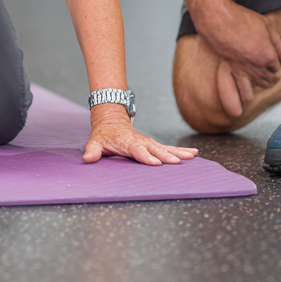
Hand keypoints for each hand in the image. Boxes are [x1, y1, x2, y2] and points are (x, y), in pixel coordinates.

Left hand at [82, 106, 197, 165]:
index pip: (137, 150)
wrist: (111, 118)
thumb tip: (87, 158)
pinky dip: (181, 150)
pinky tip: (193, 154)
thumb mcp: (95, 141)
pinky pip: (168, 148)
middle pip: (154, 149)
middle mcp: (140, 141)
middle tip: (177, 163)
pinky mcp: (153, 144)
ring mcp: (148, 142)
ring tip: (192, 156)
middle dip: (166, 156)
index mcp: (126, 142)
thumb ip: (92, 150)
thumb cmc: (104, 133)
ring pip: (164, 147)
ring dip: (178, 152)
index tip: (155, 163)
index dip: (145, 156)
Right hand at [197, 1, 280, 116]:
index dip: (277, 59)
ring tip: (262, 78)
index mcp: (269, 56)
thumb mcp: (268, 26)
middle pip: (271, 77)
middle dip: (272, 72)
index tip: (273, 52)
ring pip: (261, 85)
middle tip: (268, 64)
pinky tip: (247, 102)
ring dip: (263, 83)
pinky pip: (242, 91)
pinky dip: (246, 98)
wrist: (219, 20)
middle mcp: (258, 68)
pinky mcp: (233, 71)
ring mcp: (245, 72)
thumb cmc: (244, 19)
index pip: (279, 64)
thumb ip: (280, 44)